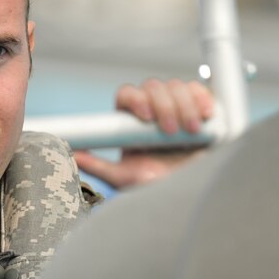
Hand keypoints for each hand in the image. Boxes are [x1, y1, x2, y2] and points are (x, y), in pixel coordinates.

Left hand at [74, 77, 214, 189]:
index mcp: (131, 121)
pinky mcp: (199, 107)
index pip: (128, 94)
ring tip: (191, 131)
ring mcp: (177, 106)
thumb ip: (98, 166)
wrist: (190, 193)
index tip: (146, 117)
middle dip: (164, 105)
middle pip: (153, 86)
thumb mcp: (125, 178)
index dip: (136, 99)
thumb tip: (72, 153)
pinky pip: (199, 90)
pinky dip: (203, 99)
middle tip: (171, 132)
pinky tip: (206, 115)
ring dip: (184, 105)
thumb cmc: (156, 185)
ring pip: (176, 86)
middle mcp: (153, 109)